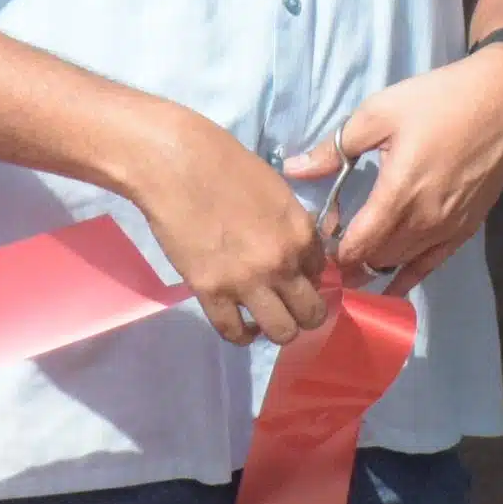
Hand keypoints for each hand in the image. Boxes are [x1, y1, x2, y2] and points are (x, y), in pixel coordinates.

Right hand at [124, 108, 334, 345]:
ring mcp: (246, 282)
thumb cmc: (228, 168)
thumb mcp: (279, 193)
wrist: (179, 168)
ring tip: (267, 320)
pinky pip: (233, 332)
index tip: (300, 279)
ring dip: (279, 330)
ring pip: (281, 332)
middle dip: (307, 315)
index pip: (323, 273)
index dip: (313, 278)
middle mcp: (282, 263)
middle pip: (311, 312)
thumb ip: (293, 226)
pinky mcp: (210, 292)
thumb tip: (298, 250)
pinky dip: (241, 334)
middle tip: (292, 309)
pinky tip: (242, 326)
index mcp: (302, 233)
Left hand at [291, 45, 502, 292]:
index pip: (355, 246)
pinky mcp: (468, 226)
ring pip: (401, 263)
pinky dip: (408, 276)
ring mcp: (449, 226)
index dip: (330, 255)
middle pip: (375, 259)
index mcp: (398, 193)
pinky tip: (392, 286)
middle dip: (347, 262)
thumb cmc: (440, 100)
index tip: (313, 246)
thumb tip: (293, 170)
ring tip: (353, 261)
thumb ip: (334, 148)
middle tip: (328, 251)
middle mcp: (424, 220)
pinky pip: (432, 264)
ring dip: (374, 265)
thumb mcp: (378, 112)